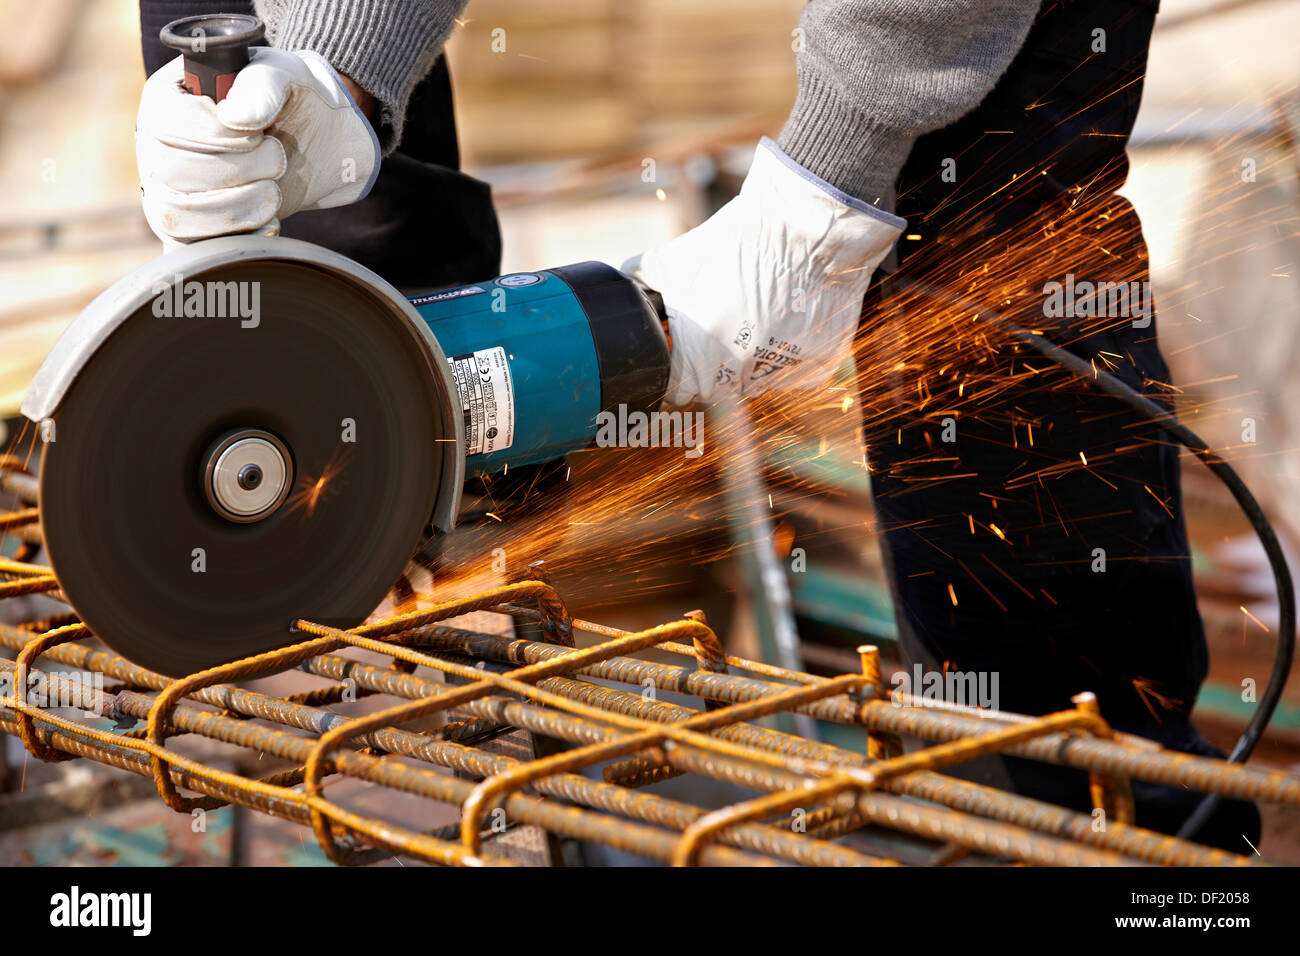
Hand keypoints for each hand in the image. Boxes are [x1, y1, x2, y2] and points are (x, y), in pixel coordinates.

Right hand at [136, 48, 380, 247]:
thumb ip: (262, 84)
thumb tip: (236, 117)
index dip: (219, 138)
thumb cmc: (292, 101)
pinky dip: (241, 239)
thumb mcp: (286, 75)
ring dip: (239, 209)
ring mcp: (169, 189)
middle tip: (279, 159)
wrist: (316, 146)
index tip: (260, 134)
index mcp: (168, 98)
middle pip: (173, 173)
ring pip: (179, 216)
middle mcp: (158, 145)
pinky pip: (198, 248)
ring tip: (275, 191)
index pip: (168, 125)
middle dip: (239, 171)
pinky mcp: (192, 229)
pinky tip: (269, 222)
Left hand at [627, 138, 903, 407]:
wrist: (805, 223)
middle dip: (711, 366)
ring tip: (754, 316)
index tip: (679, 354)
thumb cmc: (737, 241)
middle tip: (717, 330)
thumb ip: (642, 286)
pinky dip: (787, 355)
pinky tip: (785, 319)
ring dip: (750, 361)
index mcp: (702, 356)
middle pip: (718, 389)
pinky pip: (795, 373)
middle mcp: (743, 372)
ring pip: (757, 382)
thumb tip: (623, 298)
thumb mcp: (675, 260)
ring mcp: (785, 371)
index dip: (675, 371)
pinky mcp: (819, 364)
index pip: (679, 391)